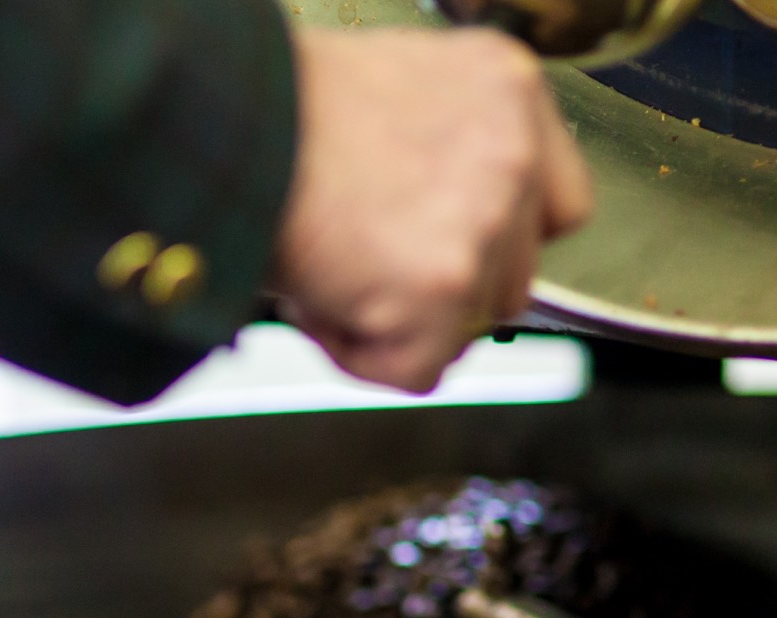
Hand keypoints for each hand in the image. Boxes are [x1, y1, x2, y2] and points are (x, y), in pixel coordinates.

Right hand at [270, 28, 592, 392]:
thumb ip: (444, 154)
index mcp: (507, 88)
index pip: (557, 207)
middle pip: (516, 279)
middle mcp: (513, 148)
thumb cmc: (274, 111)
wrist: (220, 121)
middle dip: (442, 292)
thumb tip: (443, 229)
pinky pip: (418, 370)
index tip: (444, 250)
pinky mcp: (444, 285)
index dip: (497, 244)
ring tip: (330, 271)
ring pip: (468, 327)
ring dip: (400, 323)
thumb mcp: (390, 98)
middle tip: (362, 263)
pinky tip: (317, 297)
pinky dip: (360, 357)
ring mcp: (485, 218)